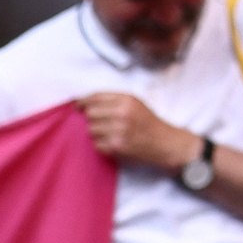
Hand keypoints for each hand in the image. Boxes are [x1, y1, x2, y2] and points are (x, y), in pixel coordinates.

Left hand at [82, 92, 202, 175]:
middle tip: (103, 123)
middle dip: (93, 119)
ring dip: (98, 133)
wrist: (165, 143)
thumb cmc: (149, 123)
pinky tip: (114, 144)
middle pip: (90, 114)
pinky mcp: (117, 146)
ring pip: (91, 130)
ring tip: (111, 134)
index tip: (77, 106)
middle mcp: (121, 113)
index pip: (95, 97)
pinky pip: (97, 145)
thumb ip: (114, 100)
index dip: (83, 101)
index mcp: (126, 99)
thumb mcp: (136, 103)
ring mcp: (118, 130)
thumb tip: (86, 102)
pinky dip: (102, 146)